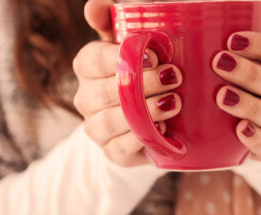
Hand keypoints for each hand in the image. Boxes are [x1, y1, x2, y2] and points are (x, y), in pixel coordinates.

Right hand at [73, 0, 183, 166]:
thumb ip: (117, 19)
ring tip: (175, 102)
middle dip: (142, 84)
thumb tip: (95, 5)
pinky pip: (122, 148)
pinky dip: (143, 139)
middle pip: (107, 91)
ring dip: (146, 111)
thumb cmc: (144, 71)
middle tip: (174, 76)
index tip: (155, 54)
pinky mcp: (112, 153)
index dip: (121, 57)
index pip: (93, 59)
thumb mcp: (132, 41)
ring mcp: (96, 127)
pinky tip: (165, 130)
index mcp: (87, 66)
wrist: (152, 119)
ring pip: (113, 121)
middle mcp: (86, 98)